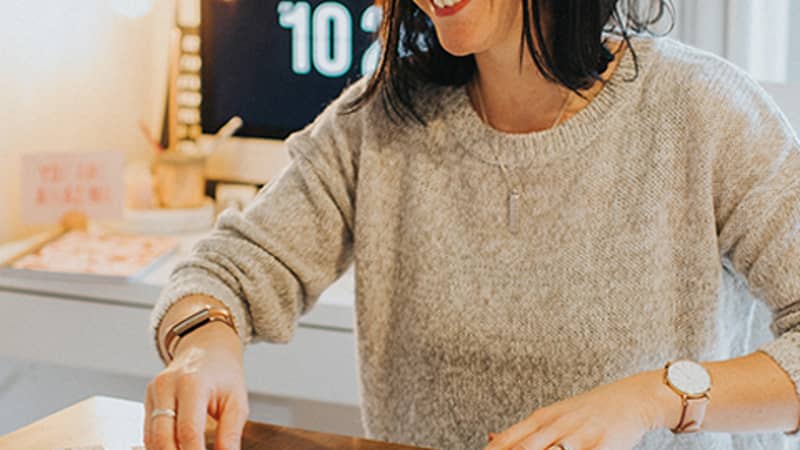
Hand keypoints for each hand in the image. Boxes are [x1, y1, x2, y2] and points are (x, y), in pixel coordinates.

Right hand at [144, 322, 248, 449]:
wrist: (206, 349)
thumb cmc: (224, 373)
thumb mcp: (237, 400)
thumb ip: (230, 433)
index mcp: (192, 383)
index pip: (188, 431)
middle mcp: (166, 386)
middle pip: (162, 438)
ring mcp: (153, 393)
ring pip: (151, 438)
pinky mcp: (147, 400)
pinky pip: (149, 433)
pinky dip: (161, 447)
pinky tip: (177, 449)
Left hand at [484, 371, 678, 449]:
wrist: (633, 397)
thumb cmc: (591, 410)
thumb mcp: (555, 414)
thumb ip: (525, 430)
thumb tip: (491, 437)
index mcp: (543, 418)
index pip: (509, 439)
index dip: (493, 449)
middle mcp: (557, 425)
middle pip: (525, 448)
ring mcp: (579, 436)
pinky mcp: (602, 445)